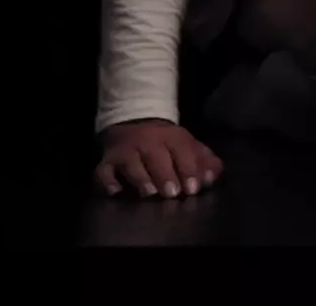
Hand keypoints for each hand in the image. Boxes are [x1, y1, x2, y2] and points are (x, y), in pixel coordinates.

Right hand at [94, 119, 224, 198]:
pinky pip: (102, 170)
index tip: (193, 188)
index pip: (181, 149)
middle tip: (172, 193)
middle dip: (165, 175)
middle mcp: (147, 141)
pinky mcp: (106, 161)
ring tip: (149, 192)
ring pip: (130, 162)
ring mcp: (125, 151)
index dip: (188, 169)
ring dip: (140, 177)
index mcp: (171, 136)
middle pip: (155, 156)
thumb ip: (203, 160)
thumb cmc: (166, 143)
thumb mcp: (188, 146)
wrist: (134, 121)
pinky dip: (106, 180)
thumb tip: (212, 176)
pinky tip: (115, 191)